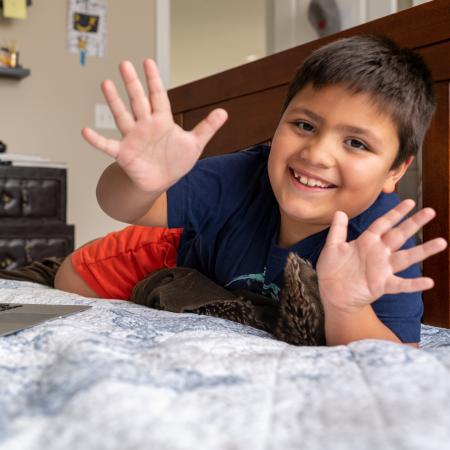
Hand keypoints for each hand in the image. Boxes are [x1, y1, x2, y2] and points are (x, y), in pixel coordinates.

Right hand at [81, 59, 227, 192]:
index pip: (158, 96)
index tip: (147, 62)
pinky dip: (96, 140)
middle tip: (124, 64)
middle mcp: (145, 125)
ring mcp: (133, 138)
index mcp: (162, 121)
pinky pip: (107, 145)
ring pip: (122, 116)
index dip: (153, 80)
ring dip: (114, 101)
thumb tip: (224, 112)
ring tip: (106, 83)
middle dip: (132, 83)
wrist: (161, 182)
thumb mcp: (195, 144)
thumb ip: (207, 127)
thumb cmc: (176, 162)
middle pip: (138, 100)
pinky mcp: (123, 153)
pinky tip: (85, 131)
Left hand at [316, 199, 446, 312]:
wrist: (331, 293)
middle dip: (414, 223)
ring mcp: (382, 269)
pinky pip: (400, 284)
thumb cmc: (332, 269)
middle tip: (430, 211)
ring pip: (406, 257)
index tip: (410, 202)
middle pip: (399, 235)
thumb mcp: (332, 247)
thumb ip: (338, 230)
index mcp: (366, 241)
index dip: (395, 213)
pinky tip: (428, 281)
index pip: (383, 223)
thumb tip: (339, 211)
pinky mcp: (382, 285)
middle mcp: (378, 253)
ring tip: (441, 242)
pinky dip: (414, 283)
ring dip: (423, 250)